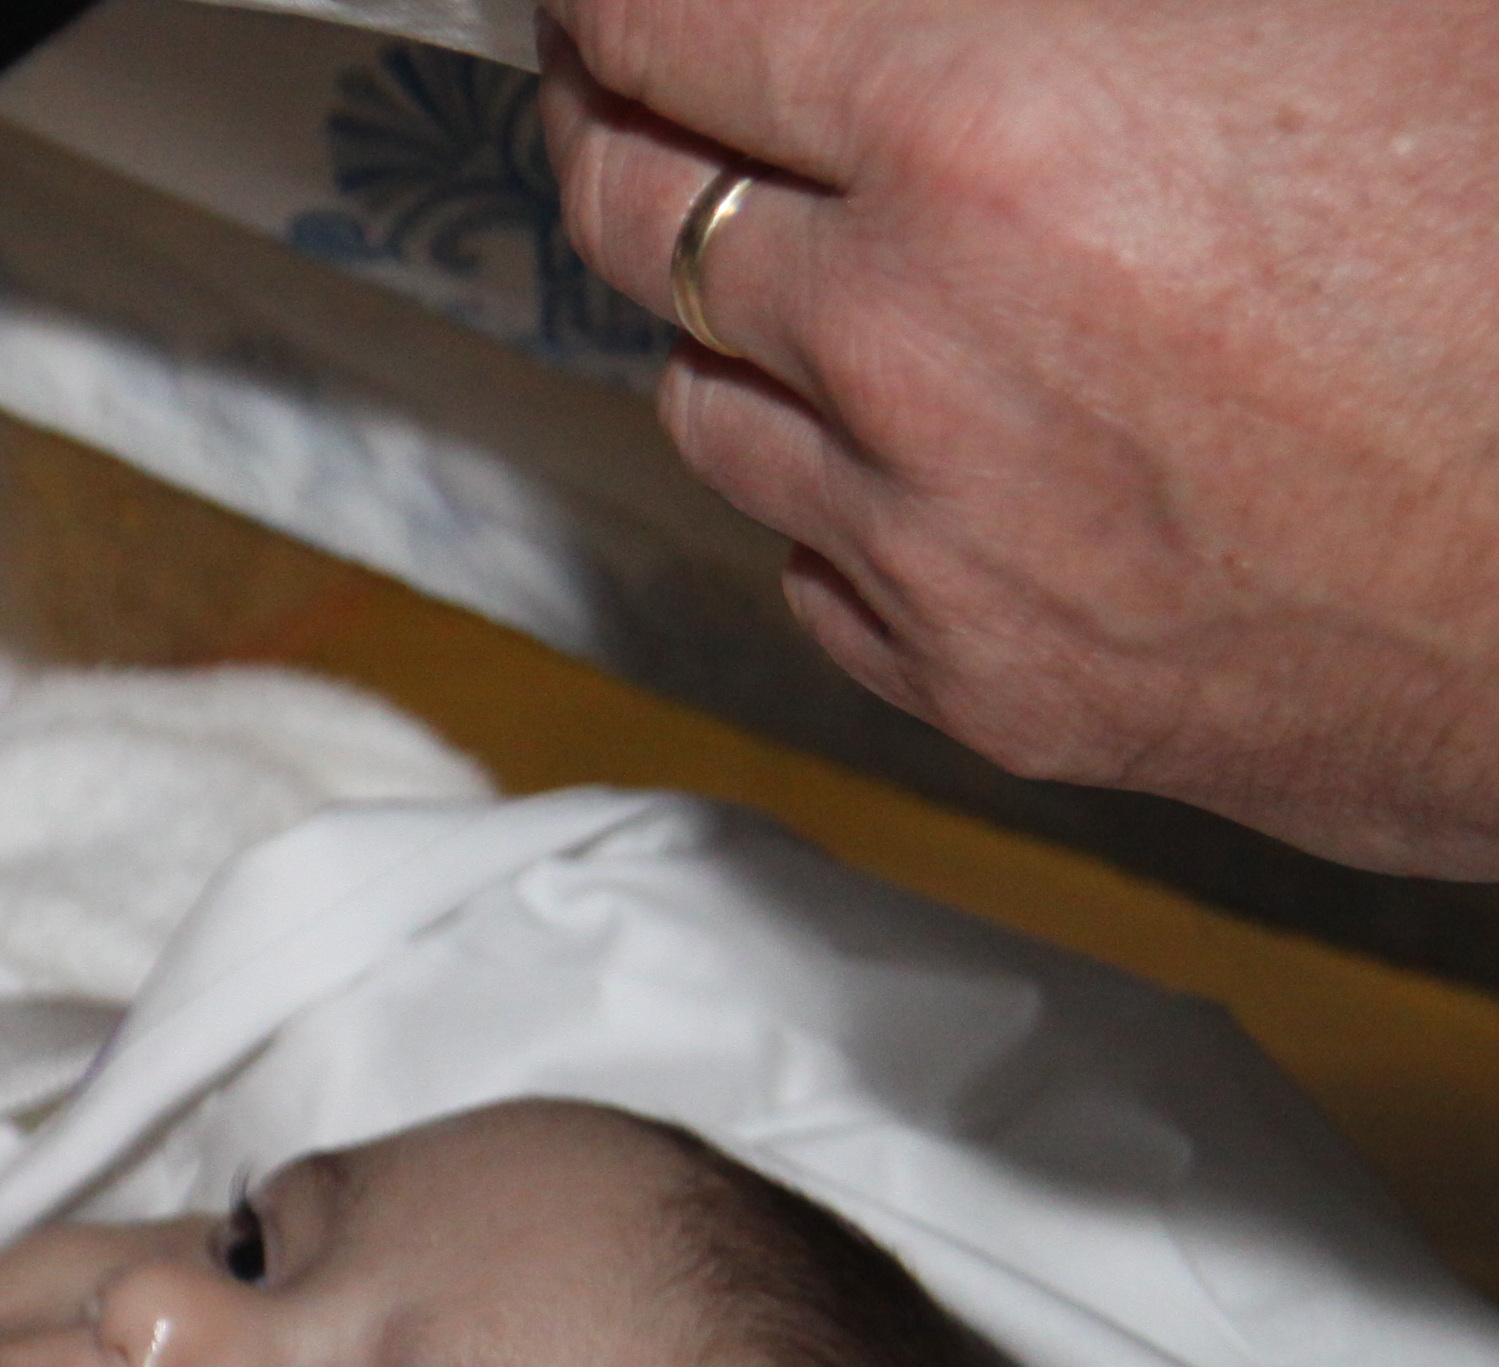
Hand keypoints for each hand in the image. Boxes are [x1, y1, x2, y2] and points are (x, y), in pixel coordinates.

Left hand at [539, 0, 1498, 877]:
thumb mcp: (1362, 13)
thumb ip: (1090, 8)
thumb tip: (962, 14)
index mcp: (994, 137)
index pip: (675, 34)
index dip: (617, 2)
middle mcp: (913, 348)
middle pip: (635, 219)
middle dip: (621, 133)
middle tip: (638, 91)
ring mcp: (932, 537)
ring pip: (704, 402)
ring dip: (730, 319)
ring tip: (802, 262)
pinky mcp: (981, 684)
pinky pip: (809, 562)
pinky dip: (830, 488)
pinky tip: (917, 435)